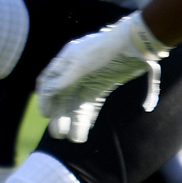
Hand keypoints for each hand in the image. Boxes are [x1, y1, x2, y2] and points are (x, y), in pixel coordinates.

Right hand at [36, 11, 170, 142]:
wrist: (137, 44)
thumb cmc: (106, 49)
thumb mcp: (81, 63)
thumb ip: (64, 77)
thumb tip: (48, 91)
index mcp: (66, 60)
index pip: (48, 81)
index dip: (44, 99)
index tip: (45, 115)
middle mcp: (76, 71)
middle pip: (63, 97)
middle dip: (60, 116)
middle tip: (59, 135)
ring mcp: (90, 79)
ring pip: (78, 103)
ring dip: (75, 120)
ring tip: (75, 139)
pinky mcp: (105, 85)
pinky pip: (94, 104)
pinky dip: (90, 116)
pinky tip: (87, 129)